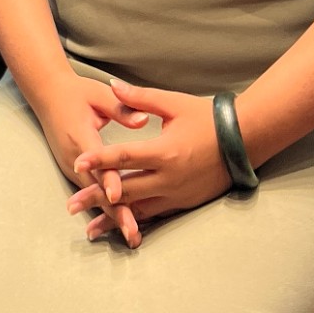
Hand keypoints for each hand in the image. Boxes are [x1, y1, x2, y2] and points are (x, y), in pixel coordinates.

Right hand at [32, 70, 147, 248]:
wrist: (48, 93)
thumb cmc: (77, 92)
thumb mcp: (99, 94)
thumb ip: (121, 108)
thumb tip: (143, 121)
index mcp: (80, 135)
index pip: (97, 162)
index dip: (109, 179)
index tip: (119, 196)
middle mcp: (73, 157)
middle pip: (96, 189)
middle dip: (115, 212)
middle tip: (133, 232)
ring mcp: (71, 167)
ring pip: (94, 196)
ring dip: (112, 215)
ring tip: (131, 235)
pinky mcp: (73, 171)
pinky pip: (91, 193)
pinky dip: (104, 209)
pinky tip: (119, 223)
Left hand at [69, 78, 230, 245]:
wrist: (242, 140)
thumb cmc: (205, 118)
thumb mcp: (172, 103)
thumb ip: (139, 98)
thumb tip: (112, 85)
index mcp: (164, 151)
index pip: (124, 157)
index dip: (99, 160)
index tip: (77, 164)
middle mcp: (169, 177)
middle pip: (126, 191)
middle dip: (97, 198)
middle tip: (71, 205)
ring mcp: (177, 193)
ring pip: (139, 209)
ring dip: (114, 218)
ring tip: (90, 228)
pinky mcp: (184, 202)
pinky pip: (155, 214)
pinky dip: (136, 219)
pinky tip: (122, 225)